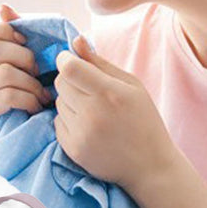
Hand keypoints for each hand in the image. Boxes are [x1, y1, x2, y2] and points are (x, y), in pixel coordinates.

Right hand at [0, 2, 54, 136]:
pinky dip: (27, 99)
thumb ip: (22, 35)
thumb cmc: (38, 95)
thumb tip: (4, 7)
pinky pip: (5, 96)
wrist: (39, 137)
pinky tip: (35, 108)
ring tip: (42, 96)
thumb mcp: (34, 62)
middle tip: (40, 74)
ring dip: (31, 84)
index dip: (4, 33)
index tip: (28, 44)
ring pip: (3, 73)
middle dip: (25, 58)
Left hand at [53, 35, 173, 193]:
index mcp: (110, 93)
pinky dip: (68, 121)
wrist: (149, 165)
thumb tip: (75, 41)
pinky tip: (88, 126)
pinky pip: (57, 123)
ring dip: (69, 101)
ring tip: (92, 110)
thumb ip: (100, 63)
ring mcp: (81, 133)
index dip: (66, 60)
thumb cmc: (143, 120)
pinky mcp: (73, 150)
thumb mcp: (131, 86)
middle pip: (60, 83)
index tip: (72, 61)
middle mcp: (93, 114)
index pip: (70, 67)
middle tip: (87, 88)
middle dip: (69, 79)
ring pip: (58, 102)